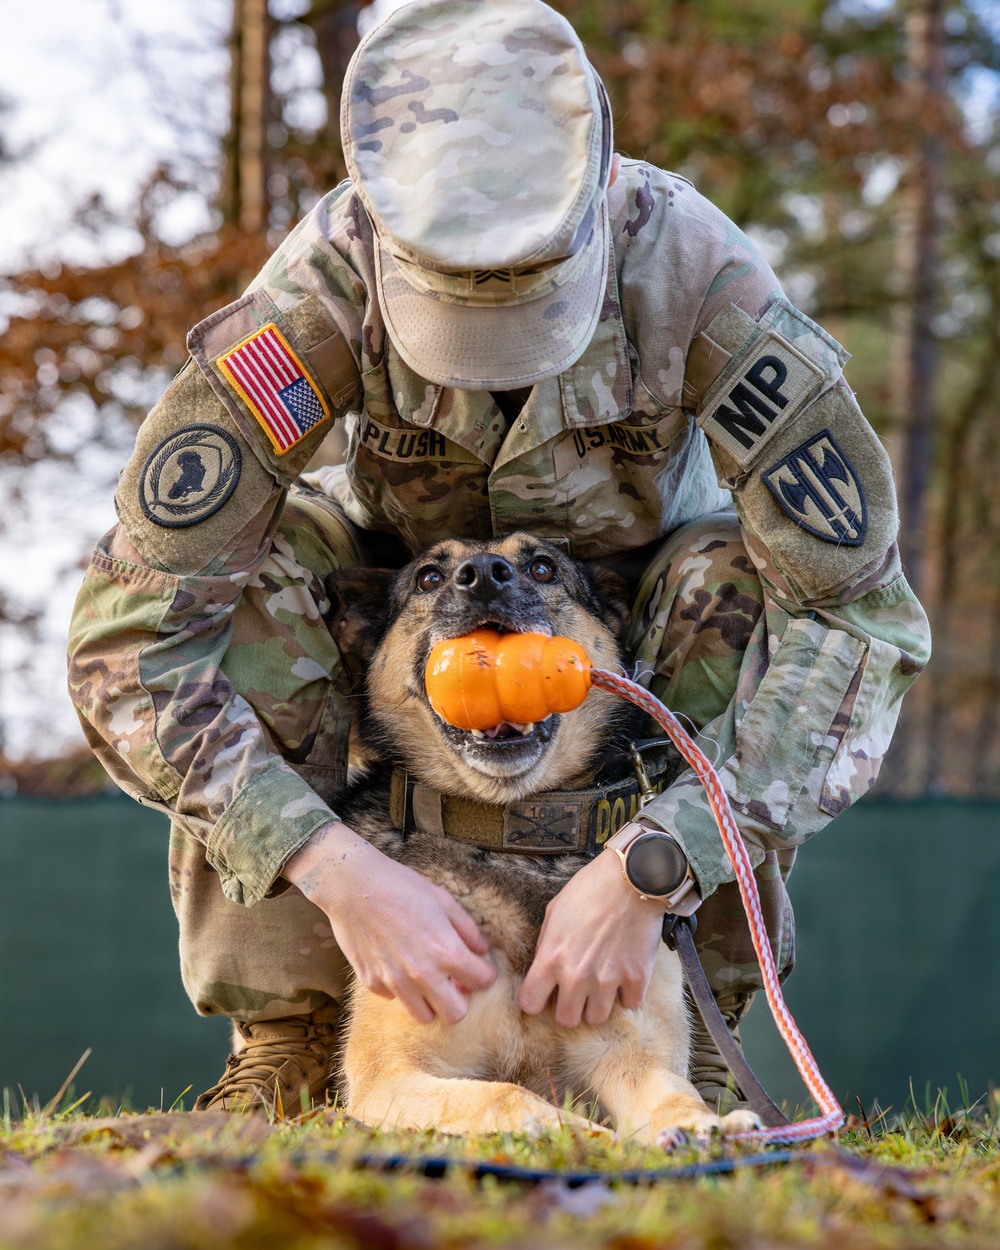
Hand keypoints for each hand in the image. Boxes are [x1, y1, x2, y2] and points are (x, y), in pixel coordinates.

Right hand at [283, 821, 495, 1024]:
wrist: (354, 886)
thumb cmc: (401, 887)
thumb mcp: (443, 900)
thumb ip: (467, 929)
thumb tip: (481, 949)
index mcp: (446, 951)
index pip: (482, 981)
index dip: (485, 973)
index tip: (478, 967)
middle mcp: (422, 974)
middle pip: (455, 1013)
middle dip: (461, 999)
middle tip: (455, 980)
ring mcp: (395, 982)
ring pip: (424, 1016)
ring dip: (431, 1001)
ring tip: (429, 979)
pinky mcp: (372, 983)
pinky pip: (395, 999)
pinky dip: (402, 990)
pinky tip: (399, 966)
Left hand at [518, 847, 665, 1027]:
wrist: (632, 879)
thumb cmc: (590, 889)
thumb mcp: (555, 911)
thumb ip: (546, 943)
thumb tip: (545, 965)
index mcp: (551, 959)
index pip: (530, 1003)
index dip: (535, 1001)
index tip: (544, 995)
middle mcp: (577, 976)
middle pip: (567, 1020)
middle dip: (569, 1008)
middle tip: (576, 992)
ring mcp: (608, 980)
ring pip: (597, 1018)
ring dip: (598, 1004)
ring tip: (601, 983)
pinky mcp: (636, 978)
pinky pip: (629, 1004)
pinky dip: (627, 993)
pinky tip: (625, 975)